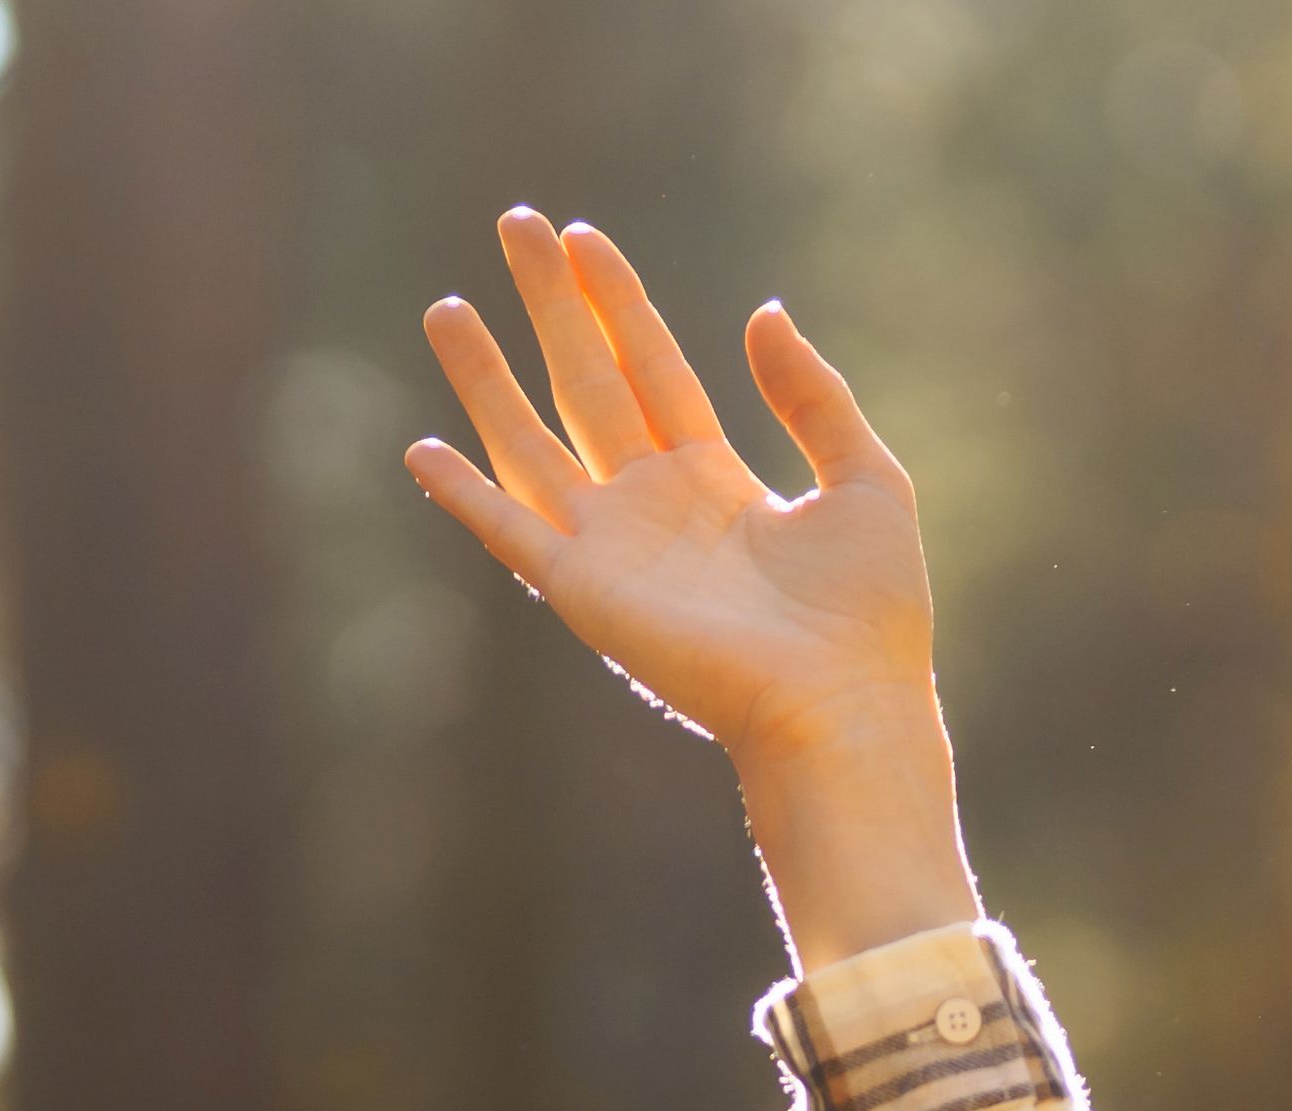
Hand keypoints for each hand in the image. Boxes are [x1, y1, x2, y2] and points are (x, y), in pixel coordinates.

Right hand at [410, 214, 976, 966]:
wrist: (844, 707)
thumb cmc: (870, 615)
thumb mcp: (865, 478)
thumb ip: (814, 395)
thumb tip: (762, 312)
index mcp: (715, 481)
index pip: (651, 367)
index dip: (617, 301)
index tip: (582, 236)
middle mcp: (652, 508)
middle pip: (585, 383)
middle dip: (549, 304)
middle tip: (515, 221)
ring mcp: (613, 549)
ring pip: (532, 442)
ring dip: (486, 379)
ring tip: (446, 307)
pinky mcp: (585, 593)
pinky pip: (509, 533)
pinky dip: (463, 495)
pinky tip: (421, 450)